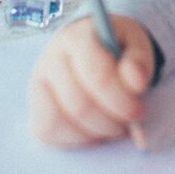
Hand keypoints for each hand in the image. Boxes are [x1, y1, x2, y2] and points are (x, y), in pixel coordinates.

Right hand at [28, 14, 154, 146]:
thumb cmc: (117, 49)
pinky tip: (95, 130)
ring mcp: (39, 82)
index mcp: (77, 36)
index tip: (139, 112)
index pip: (96, 73)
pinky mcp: (35, 105)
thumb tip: (136, 81)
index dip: (120, 99)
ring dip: (94, 132)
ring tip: (114, 126)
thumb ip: (138, 62)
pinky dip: (75, 138)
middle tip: (129, 123)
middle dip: (110, 121)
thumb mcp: (135, 46)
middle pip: (79, 104)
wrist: (96, 50)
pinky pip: (47, 131)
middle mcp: (52, 57)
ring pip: (60, 121)